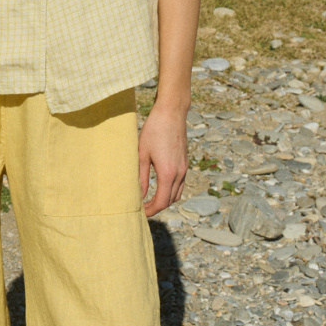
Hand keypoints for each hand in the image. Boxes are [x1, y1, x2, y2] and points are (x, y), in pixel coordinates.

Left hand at [138, 101, 187, 216]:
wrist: (171, 112)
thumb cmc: (154, 130)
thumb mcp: (142, 154)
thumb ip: (141, 177)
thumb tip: (140, 195)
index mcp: (168, 173)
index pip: (162, 202)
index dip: (151, 210)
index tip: (141, 212)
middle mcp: (180, 173)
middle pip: (171, 200)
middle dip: (157, 207)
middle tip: (143, 207)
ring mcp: (184, 167)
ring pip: (177, 192)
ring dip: (165, 199)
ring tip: (150, 199)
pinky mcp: (185, 162)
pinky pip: (180, 183)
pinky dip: (171, 189)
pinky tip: (159, 185)